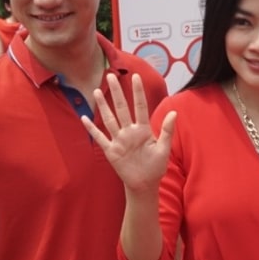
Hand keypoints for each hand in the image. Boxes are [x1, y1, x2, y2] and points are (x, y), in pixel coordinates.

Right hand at [83, 73, 175, 192]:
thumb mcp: (163, 149)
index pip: (140, 106)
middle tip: (111, 75)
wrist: (144, 184)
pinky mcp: (111, 151)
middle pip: (122, 108)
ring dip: (103, 106)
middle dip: (116, 92)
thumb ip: (167, 130)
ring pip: (109, 119)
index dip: (138, 92)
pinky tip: (85, 118)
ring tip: (96, 91)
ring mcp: (119, 140)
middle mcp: (129, 132)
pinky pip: (100, 138)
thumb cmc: (156, 167)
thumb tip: (174, 112)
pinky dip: (92, 129)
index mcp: (143, 130)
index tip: (136, 76)